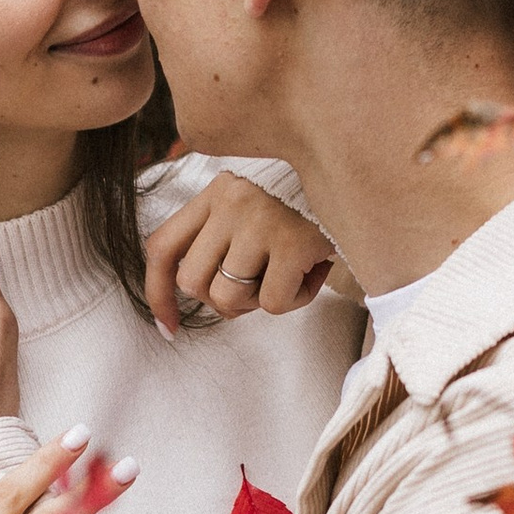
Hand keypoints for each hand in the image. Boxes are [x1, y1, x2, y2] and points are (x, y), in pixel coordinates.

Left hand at [144, 172, 335, 332]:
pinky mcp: (292, 242)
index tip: (169, 326)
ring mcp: (260, 220)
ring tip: (284, 277)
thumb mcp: (246, 212)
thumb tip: (183, 307)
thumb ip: (214, 242)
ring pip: (227, 297)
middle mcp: (230, 200)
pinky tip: (309, 274)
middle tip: (255, 286)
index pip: (162, 248)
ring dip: (256, 302)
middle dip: (221, 300)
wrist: (354, 186)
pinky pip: (270, 304)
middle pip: (191, 282)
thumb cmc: (296, 213)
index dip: (158, 294)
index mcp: (214, 193)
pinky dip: (292, 302)